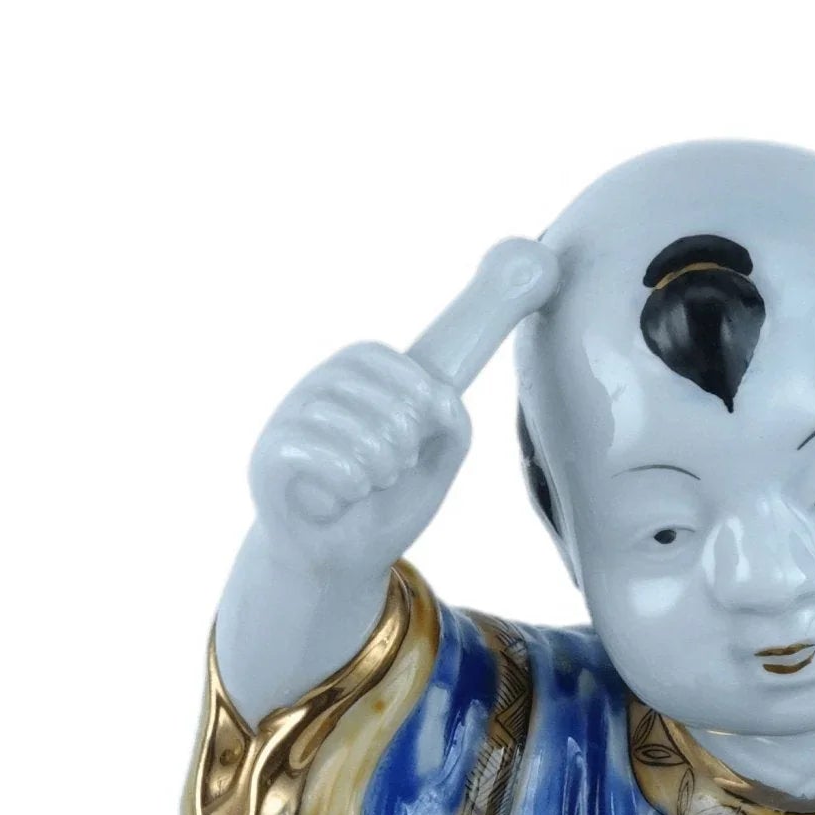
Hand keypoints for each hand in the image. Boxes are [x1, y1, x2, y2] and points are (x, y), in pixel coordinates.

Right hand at [215, 239, 558, 719]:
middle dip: (410, 448)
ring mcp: (300, 406)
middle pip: (409, 401)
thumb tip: (442, 395)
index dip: (493, 305)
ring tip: (360, 482)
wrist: (337, 552)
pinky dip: (347, 489)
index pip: (442, 336)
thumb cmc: (389, 496)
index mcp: (381, 370)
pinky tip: (333, 494)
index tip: (541, 262)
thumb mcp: (437, 458)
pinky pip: (334, 461)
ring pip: (373, 436)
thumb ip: (451, 423)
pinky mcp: (274, 446)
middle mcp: (337, 374)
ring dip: (378, 474)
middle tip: (389, 466)